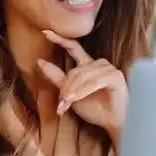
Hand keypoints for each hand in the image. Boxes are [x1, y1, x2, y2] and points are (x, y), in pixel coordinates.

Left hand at [36, 29, 128, 145]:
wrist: (110, 123)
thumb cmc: (94, 109)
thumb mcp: (70, 93)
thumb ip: (57, 77)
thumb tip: (40, 61)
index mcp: (88, 65)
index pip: (73, 48)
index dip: (60, 40)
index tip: (45, 32)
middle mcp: (99, 64)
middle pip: (75, 70)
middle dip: (66, 87)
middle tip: (61, 104)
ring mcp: (109, 69)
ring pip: (82, 75)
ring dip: (73, 91)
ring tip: (66, 104)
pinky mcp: (116, 76)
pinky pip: (94, 81)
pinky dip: (83, 90)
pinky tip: (75, 98)